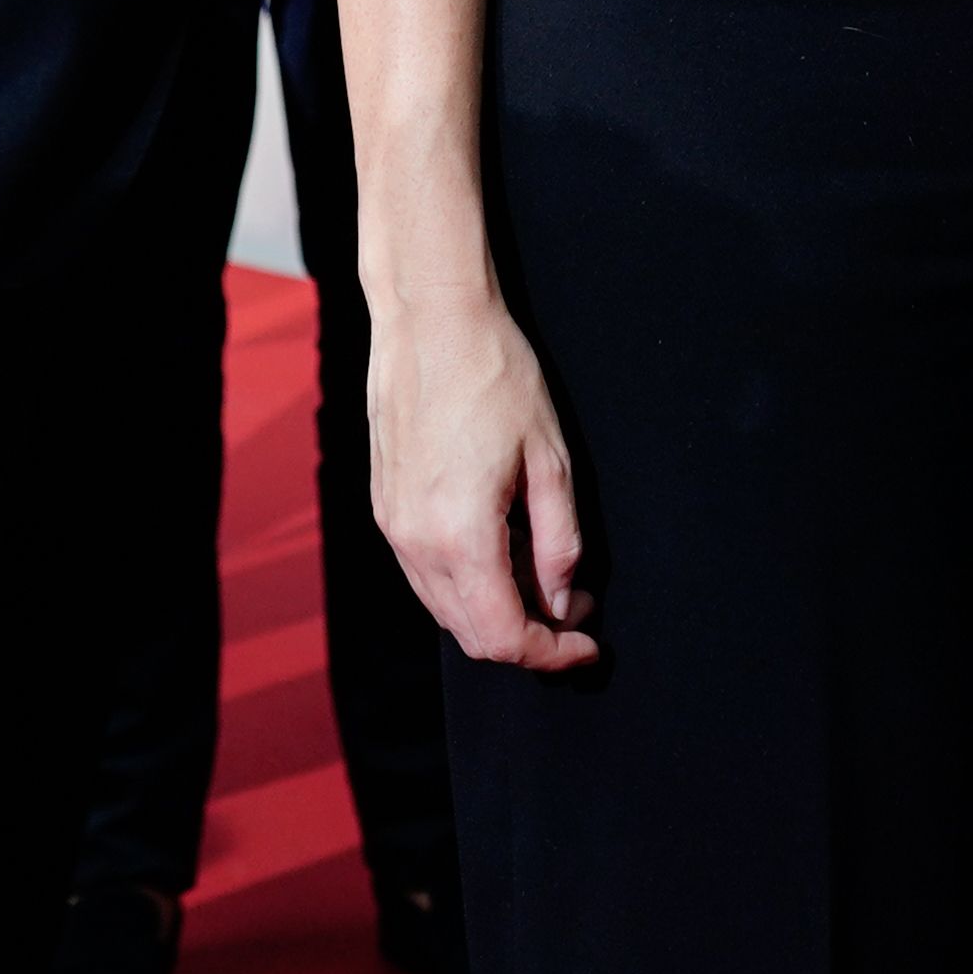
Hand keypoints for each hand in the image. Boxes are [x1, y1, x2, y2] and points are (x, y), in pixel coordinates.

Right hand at [373, 277, 599, 672]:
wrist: (430, 319)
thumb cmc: (495, 375)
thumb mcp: (551, 458)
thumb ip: (559, 540)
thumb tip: (564, 600)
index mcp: (460, 535)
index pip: (503, 635)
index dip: (550, 654)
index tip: (586, 646)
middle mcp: (415, 543)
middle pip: (470, 635)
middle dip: (526, 641)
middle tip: (574, 616)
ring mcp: (393, 528)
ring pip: (444, 610)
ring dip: (494, 615)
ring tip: (544, 584)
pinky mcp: (385, 509)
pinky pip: (424, 576)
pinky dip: (465, 587)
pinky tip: (502, 555)